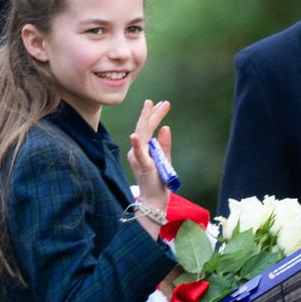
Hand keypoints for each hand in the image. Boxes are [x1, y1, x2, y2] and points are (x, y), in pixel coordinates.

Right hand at [127, 100, 171, 236]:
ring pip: (141, 136)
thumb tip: (166, 127)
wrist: (153, 200)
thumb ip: (164, 144)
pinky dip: (136, 145)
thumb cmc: (158, 179)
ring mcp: (138, 158)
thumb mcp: (164, 159)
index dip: (155, 115)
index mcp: (143, 148)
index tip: (164, 103)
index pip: (148, 128)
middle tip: (162, 102)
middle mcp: (137, 151)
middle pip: (144, 128)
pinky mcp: (143, 167)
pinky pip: (138, 155)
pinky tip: (134, 135)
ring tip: (149, 107)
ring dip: (146, 121)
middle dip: (152, 113)